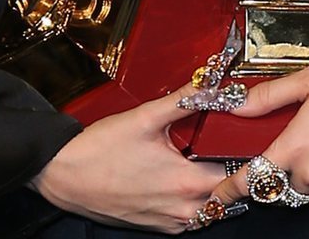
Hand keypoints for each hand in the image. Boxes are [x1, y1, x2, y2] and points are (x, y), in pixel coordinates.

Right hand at [29, 84, 234, 233]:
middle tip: (224, 149)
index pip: (238, 174)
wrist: (63, 176)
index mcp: (187, 182)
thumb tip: (211, 84)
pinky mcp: (159, 228)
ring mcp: (171, 222)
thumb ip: (184, 99)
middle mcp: (184, 209)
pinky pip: (189, 218)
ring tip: (202, 164)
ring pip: (211, 208)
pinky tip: (178, 180)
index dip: (245, 156)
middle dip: (231, 172)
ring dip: (212, 189)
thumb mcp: (143, 118)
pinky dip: (191, 201)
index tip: (245, 143)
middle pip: (228, 194)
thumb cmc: (97, 151)